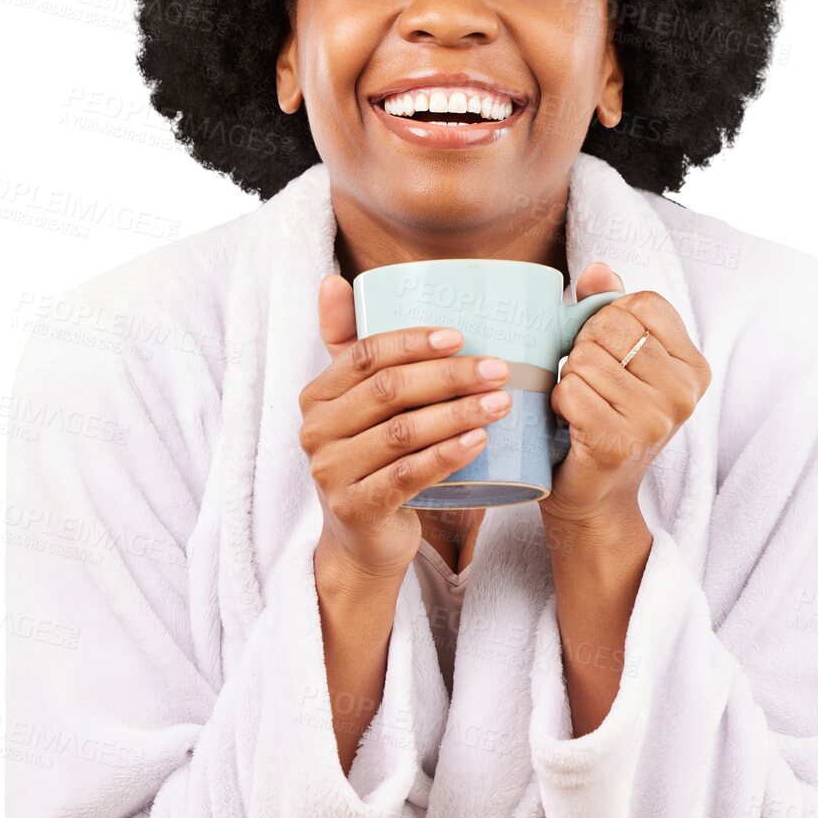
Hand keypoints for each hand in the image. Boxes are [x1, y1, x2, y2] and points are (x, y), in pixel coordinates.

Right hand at [300, 273, 515, 584]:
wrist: (364, 538)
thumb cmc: (373, 456)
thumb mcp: (359, 402)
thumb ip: (350, 343)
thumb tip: (334, 280)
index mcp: (318, 395)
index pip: (364, 355)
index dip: (413, 341)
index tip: (462, 336)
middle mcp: (316, 431)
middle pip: (389, 391)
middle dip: (449, 376)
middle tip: (499, 370)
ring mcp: (331, 472)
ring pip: (403, 433)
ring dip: (458, 414)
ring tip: (500, 403)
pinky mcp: (355, 508)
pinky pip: (407, 476)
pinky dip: (446, 456)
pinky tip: (478, 442)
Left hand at [541, 262, 710, 528]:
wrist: (594, 493)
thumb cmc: (604, 415)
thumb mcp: (618, 358)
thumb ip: (610, 308)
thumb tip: (598, 268)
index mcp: (693, 366)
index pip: (642, 304)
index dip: (608, 318)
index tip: (607, 350)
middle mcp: (684, 393)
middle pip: (610, 328)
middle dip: (584, 348)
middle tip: (590, 382)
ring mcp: (655, 420)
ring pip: (585, 359)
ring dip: (569, 378)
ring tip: (581, 404)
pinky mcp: (619, 442)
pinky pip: (570, 390)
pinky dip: (558, 402)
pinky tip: (571, 422)